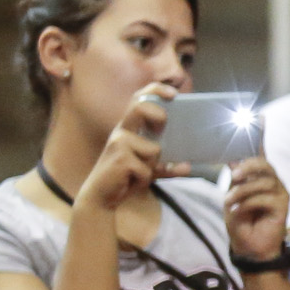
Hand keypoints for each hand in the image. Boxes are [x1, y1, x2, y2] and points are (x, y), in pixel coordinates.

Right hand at [77, 87, 170, 212]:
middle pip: (139, 107)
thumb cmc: (126, 178)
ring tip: (138, 174)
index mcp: (129, 128)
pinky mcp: (119, 159)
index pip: (138, 100)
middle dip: (157, 114)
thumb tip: (187, 166)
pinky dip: (145, 179)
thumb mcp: (149, 169)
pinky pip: (147, 169)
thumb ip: (167, 166)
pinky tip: (131, 182)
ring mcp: (118, 143)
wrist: (103, 199)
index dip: (155, 91)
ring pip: (154, 149)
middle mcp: (121, 131)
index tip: (174, 94)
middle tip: (162, 129)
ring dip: (152, 167)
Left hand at [220, 154, 289, 265]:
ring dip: (243, 190)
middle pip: (266, 165)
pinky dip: (249, 203)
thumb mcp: (231, 199)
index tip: (236, 155)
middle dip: (249, 167)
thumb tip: (233, 162)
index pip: (260, 160)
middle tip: (234, 175)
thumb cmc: (242, 224)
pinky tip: (238, 210)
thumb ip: (235, 182)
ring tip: (229, 201)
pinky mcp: (283, 208)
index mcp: (260, 180)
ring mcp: (280, 195)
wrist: (250, 249)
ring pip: (265, 182)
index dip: (253, 151)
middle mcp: (273, 185)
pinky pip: (266, 198)